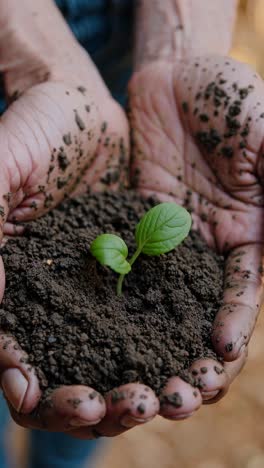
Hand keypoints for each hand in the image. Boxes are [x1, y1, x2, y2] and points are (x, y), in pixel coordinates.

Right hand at [0, 1, 160, 436]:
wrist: (84, 110)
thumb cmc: (32, 132)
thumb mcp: (3, 168)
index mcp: (23, 289)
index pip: (17, 354)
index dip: (27, 381)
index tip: (43, 395)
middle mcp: (68, 299)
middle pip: (78, 371)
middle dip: (98, 401)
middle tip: (127, 407)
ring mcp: (112, 289)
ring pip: (128, 356)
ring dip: (150, 385)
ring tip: (177, 396)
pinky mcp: (152, 269)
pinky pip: (172, 313)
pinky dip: (187, 341)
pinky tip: (207, 358)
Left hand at [128, 54, 263, 418]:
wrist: (179, 79)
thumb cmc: (232, 98)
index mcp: (249, 235)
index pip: (243, 294)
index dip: (234, 327)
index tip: (219, 357)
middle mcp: (209, 249)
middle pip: (199, 313)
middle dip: (189, 354)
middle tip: (172, 395)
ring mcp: (168, 241)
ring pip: (158, 301)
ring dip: (148, 341)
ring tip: (132, 379)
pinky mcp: (133, 226)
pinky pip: (122, 265)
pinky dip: (112, 298)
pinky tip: (93, 327)